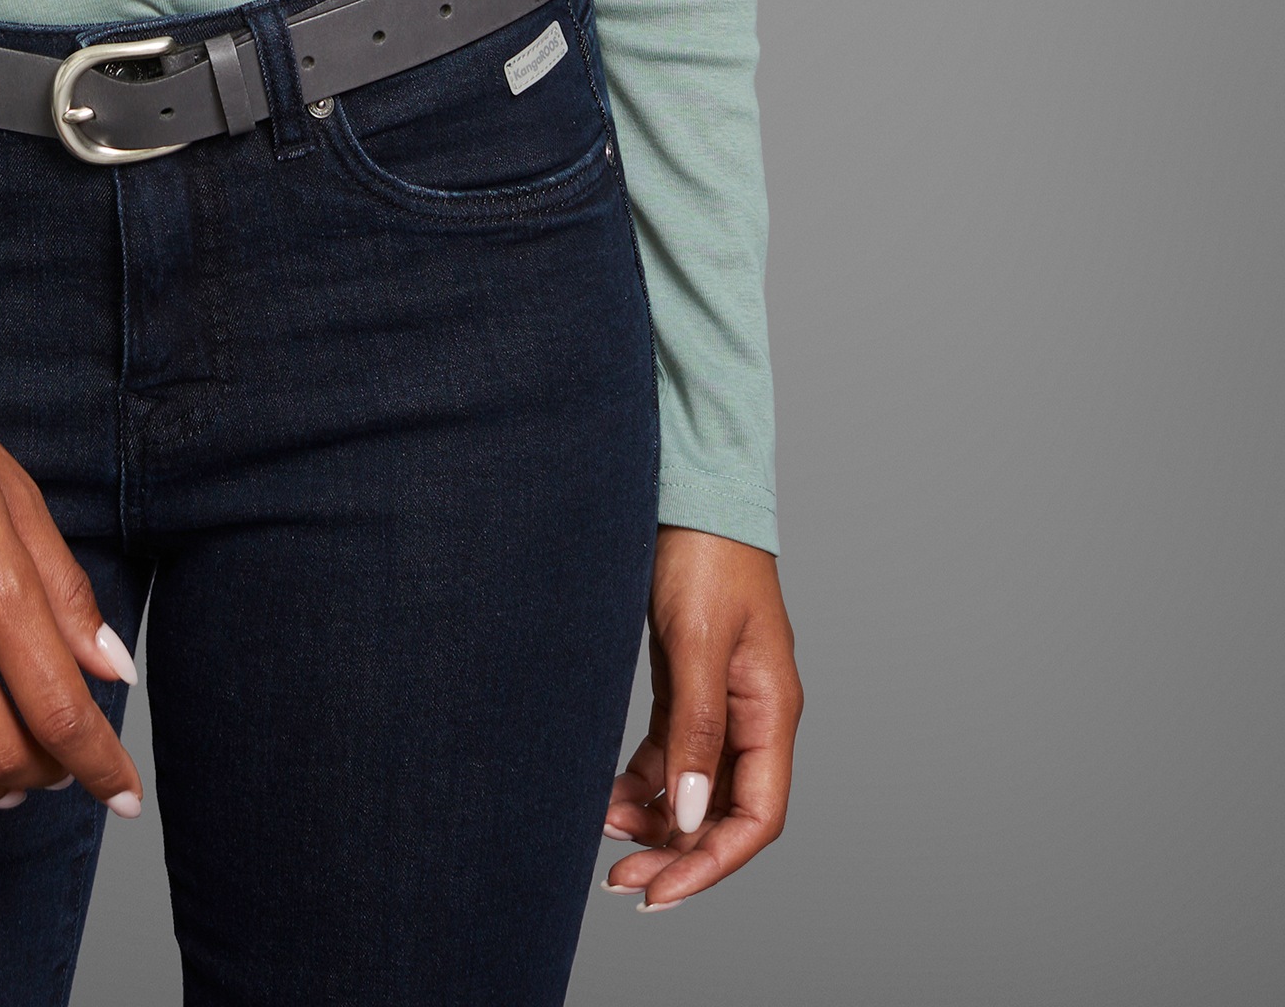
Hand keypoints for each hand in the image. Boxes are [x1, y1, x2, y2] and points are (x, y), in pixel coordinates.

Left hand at [600, 526, 801, 908]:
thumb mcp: (699, 641)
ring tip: (605, 837)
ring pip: (693, 786)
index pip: (757, 815)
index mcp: (772, 710)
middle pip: (723, 811)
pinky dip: (643, 781)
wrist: (687, 487)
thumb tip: (687, 812)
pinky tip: (608, 794)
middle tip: (623, 883)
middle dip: (678, 853)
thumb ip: (696, 728)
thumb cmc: (704, 553)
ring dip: (655, 820)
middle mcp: (752, 715)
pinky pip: (671, 753)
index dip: (713, 861)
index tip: (662, 890)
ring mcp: (720, 701)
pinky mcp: (689, 683)